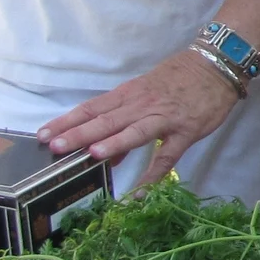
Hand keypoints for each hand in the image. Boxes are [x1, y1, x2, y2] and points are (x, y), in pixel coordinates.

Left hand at [38, 49, 239, 187]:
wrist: (216, 66)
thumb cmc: (178, 79)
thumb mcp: (146, 93)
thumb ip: (124, 122)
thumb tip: (105, 153)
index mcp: (128, 95)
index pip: (91, 108)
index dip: (67, 121)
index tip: (43, 134)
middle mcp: (141, 105)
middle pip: (106, 120)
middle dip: (79, 133)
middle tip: (54, 146)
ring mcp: (163, 118)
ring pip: (134, 132)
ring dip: (113, 144)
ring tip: (92, 155)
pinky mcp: (186, 131)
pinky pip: (167, 156)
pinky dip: (153, 175)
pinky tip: (139, 193)